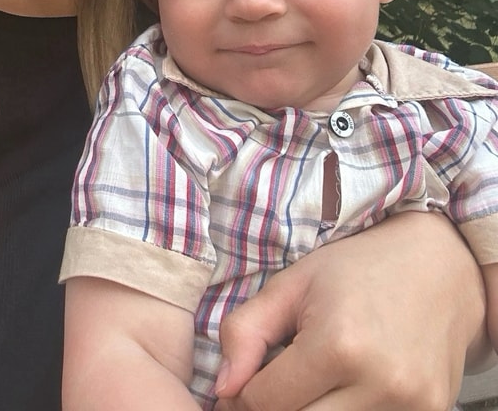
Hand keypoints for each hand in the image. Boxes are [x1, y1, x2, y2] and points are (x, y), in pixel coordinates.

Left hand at [214, 212, 487, 410]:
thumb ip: (247, 331)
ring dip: (312, 410)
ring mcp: (409, 406)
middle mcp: (379, 383)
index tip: (241, 384)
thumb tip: (223, 386)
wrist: (440, 267)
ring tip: (311, 380)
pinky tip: (342, 387)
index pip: (265, 402)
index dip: (242, 395)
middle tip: (274, 385)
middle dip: (276, 407)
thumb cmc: (360, 268)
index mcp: (338, 344)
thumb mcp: (293, 283)